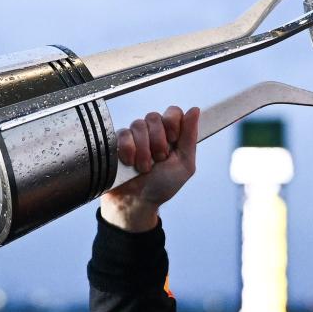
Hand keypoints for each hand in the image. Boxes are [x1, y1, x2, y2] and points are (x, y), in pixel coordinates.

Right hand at [100, 105, 199, 231]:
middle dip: (158, 142)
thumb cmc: (162, 186)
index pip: (173, 111)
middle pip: (154, 116)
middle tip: (158, 160)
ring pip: (138, 125)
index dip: (172, 122)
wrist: (138, 202)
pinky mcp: (118, 141)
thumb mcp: (184, 165)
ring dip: (144, 151)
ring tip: (144, 168)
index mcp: (171, 135)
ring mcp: (134, 136)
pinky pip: (123, 134)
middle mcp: (153, 132)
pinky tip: (129, 163)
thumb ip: (190, 138)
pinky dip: (128, 151)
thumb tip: (195, 110)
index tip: (173, 140)